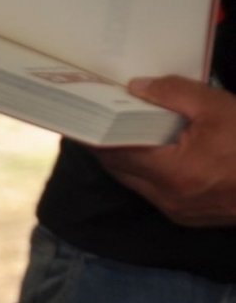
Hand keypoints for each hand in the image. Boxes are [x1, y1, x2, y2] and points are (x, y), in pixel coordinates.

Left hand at [93, 76, 235, 226]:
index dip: (97, 132)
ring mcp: (178, 211)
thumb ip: (175, 94)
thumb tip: (136, 86)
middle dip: (108, 144)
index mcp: (171, 172)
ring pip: (136, 182)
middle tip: (100, 117)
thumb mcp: (219, 107)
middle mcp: (167, 198)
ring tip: (125, 129)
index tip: (84, 113)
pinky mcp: (188, 216)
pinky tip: (155, 151)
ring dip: (128, 158)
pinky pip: (155, 192)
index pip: (114, 152)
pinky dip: (149, 171)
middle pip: (120, 169)